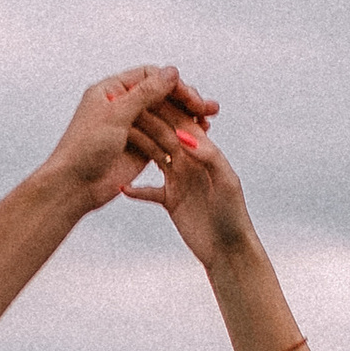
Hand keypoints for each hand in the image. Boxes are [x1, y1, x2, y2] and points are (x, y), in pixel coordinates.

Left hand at [43, 64, 215, 211]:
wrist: (72, 187)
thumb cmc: (85, 148)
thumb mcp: (117, 115)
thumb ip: (145, 93)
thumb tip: (173, 72)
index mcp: (111, 89)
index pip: (151, 77)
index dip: (175, 85)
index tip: (193, 98)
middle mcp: (121, 105)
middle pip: (161, 96)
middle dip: (186, 101)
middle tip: (209, 110)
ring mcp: (131, 127)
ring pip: (165, 116)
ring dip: (187, 118)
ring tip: (208, 124)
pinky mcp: (138, 148)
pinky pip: (164, 137)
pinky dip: (180, 137)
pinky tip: (197, 139)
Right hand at [124, 116, 257, 266]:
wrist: (228, 250)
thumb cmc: (233, 215)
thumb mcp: (225, 182)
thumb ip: (208, 156)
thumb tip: (186, 135)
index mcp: (205, 154)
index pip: (182, 126)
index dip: (165, 113)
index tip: (144, 100)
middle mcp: (191, 163)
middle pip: (165, 137)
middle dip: (146, 125)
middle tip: (121, 115)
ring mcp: (179, 181)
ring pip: (154, 158)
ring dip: (137, 150)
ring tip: (116, 142)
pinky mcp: (170, 201)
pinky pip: (148, 191)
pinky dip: (135, 189)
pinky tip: (120, 186)